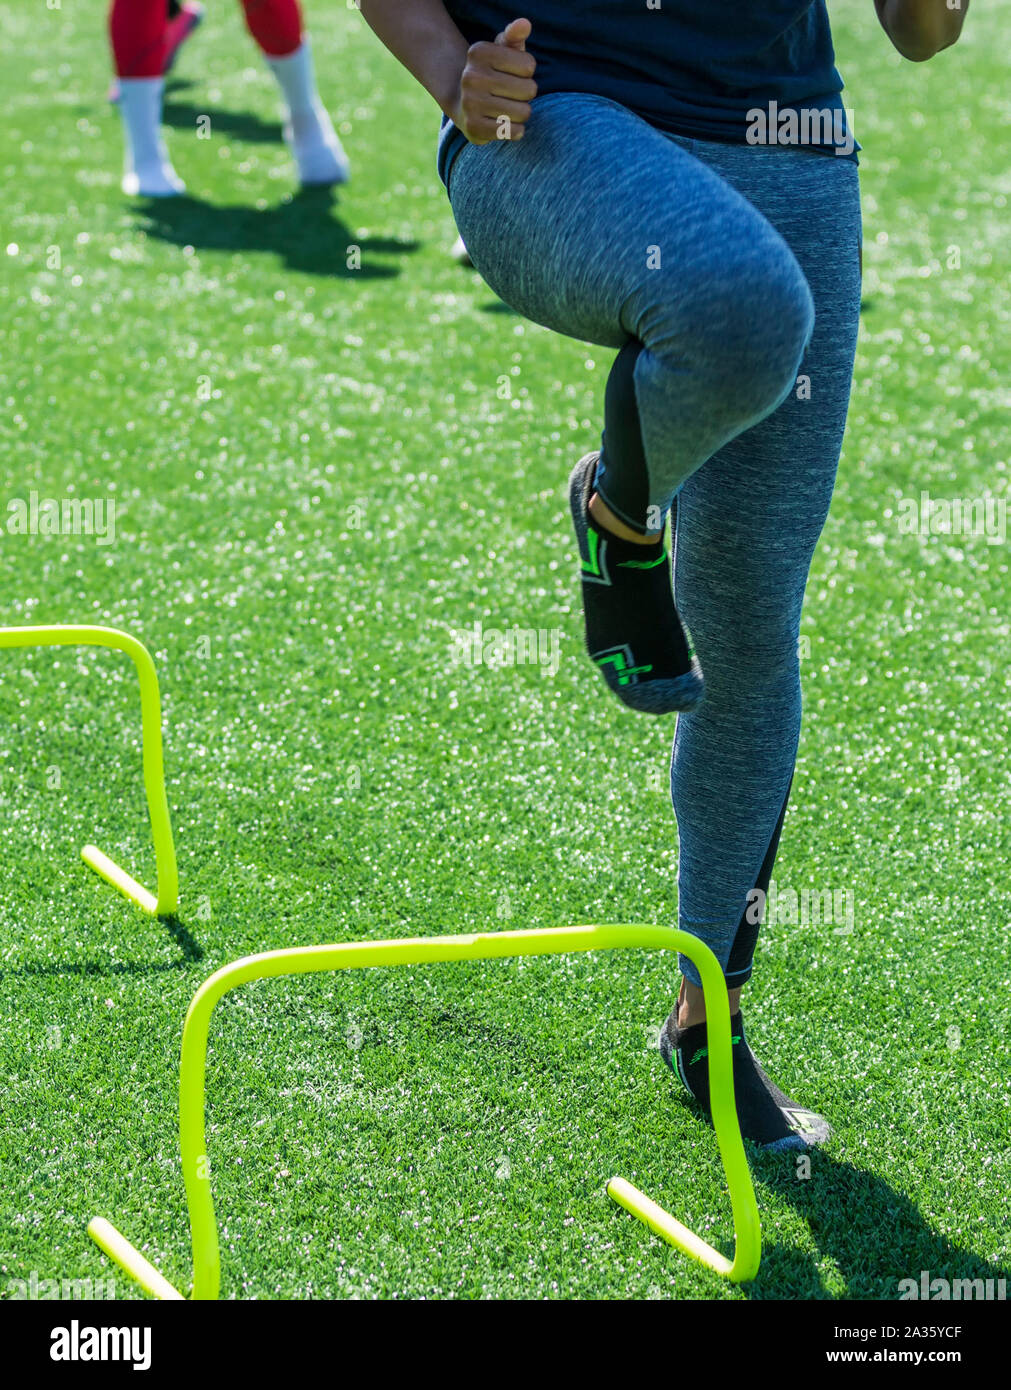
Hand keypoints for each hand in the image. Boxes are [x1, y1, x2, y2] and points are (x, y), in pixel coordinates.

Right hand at [450, 17, 536, 143]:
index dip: (527, 72)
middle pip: (529, 90)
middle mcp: (471, 77)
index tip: (512, 73)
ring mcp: (471, 104)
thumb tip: (524, 24)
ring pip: (523, 112)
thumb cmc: (492, 72)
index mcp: (479, 52)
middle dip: (526, 94)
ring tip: (508, 108)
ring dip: (522, 113)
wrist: (461, 102)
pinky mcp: (474, 128)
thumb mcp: (501, 50)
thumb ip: (514, 36)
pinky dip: (516, 130)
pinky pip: (514, 132)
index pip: (529, 65)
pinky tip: (506, 123)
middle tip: (511, 94)